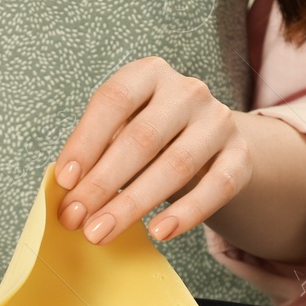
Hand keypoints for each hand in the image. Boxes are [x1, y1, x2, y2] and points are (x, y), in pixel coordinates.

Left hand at [55, 57, 249, 244]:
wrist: (207, 142)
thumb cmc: (149, 136)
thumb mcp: (121, 129)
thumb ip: (96, 151)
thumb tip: (67, 191)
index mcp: (148, 74)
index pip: (113, 101)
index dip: (86, 141)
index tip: (64, 181)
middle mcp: (187, 91)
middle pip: (142, 138)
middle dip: (103, 183)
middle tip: (76, 217)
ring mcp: (218, 121)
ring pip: (176, 166)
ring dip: (134, 204)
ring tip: (103, 232)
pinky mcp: (241, 155)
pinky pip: (216, 187)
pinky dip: (187, 212)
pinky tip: (159, 231)